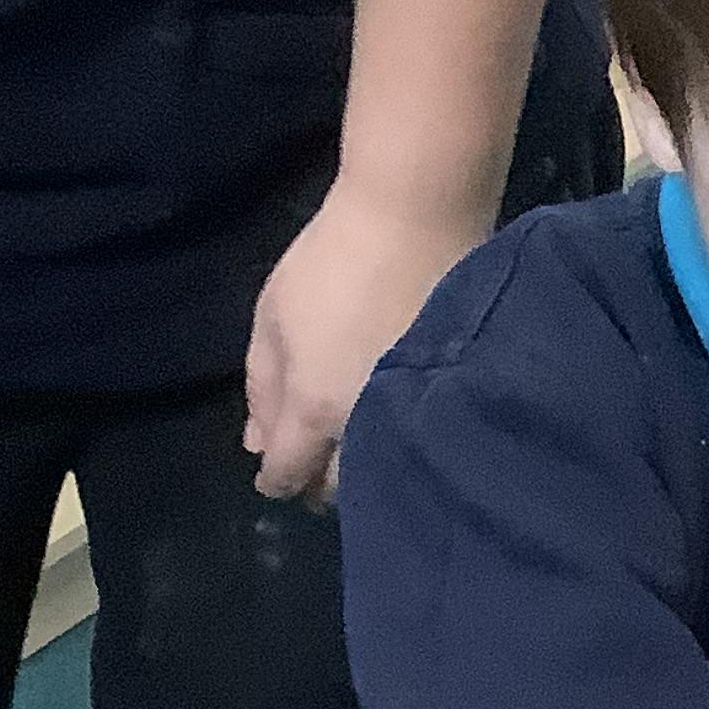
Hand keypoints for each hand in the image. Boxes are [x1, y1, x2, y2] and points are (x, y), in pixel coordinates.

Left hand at [243, 177, 485, 499]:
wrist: (420, 221)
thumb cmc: (332, 261)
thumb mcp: (273, 315)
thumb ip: (262, 384)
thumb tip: (258, 442)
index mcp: (315, 409)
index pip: (288, 472)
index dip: (275, 480)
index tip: (272, 477)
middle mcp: (365, 428)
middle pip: (338, 488)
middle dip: (319, 485)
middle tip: (312, 469)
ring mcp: (413, 416)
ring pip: (381, 470)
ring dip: (360, 472)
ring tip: (351, 455)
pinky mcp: (451, 399)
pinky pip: (417, 440)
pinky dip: (397, 444)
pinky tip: (392, 428)